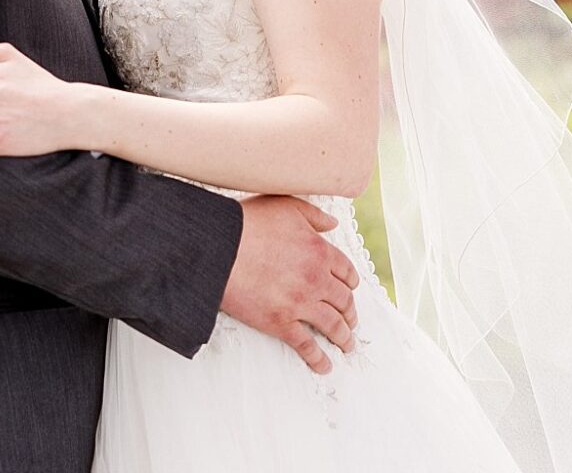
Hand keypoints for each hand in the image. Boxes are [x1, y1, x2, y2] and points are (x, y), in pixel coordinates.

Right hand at [221, 195, 359, 375]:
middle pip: (344, 301)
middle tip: (351, 322)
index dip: (351, 283)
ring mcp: (300, 303)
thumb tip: (332, 223)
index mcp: (319, 250)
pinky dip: (318, 359)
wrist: (220, 246)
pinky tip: (324, 366)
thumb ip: (313, 215)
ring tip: (347, 345)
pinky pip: (307, 346)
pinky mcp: (281, 323)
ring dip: (343, 338)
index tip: (350, 290)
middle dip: (350, 314)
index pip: (346, 271)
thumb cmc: (250, 222)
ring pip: (333, 326)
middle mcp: (316, 278)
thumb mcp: (286, 205)